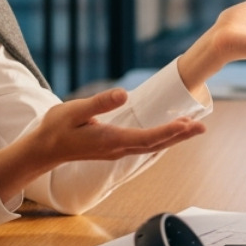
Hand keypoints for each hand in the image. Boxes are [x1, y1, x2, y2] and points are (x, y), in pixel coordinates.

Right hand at [0, 87, 206, 202]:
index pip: (147, 138)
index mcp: (110, 140)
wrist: (43, 149)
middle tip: (202, 127)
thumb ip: (99, 103)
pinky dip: (160, 138)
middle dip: (180, 135)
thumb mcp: (74, 111)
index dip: (169, 132)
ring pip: (151, 146)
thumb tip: (123, 94)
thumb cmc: (56, 129)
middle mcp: (118, 148)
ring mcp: (117, 150)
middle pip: (155, 144)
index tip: (188, 125)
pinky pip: (144, 145)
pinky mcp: (114, 148)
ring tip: (193, 128)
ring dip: (173, 137)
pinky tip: (169, 132)